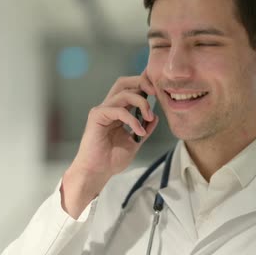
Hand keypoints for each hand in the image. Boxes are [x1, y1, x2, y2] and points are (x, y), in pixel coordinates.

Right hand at [61, 71, 158, 217]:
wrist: (97, 172)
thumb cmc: (111, 159)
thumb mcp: (135, 141)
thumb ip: (145, 128)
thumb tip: (155, 117)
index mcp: (118, 111)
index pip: (130, 89)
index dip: (144, 85)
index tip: (158, 92)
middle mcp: (109, 107)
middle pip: (123, 82)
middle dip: (141, 82)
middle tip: (155, 93)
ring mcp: (102, 110)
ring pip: (124, 94)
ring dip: (141, 103)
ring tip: (149, 117)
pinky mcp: (97, 116)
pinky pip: (119, 110)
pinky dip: (132, 119)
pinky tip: (139, 131)